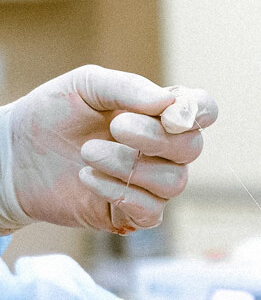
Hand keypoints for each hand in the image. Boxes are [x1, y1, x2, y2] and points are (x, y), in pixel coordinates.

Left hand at [0, 65, 217, 233]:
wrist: (11, 156)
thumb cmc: (50, 115)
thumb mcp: (85, 85)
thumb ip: (128, 87)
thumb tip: (169, 102)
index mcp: (160, 114)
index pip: (203, 111)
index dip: (198, 112)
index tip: (170, 114)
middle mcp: (164, 149)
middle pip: (192, 148)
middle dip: (155, 137)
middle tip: (115, 126)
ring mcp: (151, 183)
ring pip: (174, 181)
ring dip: (130, 165)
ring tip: (88, 153)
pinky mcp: (133, 213)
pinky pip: (150, 210)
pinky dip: (120, 192)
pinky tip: (88, 178)